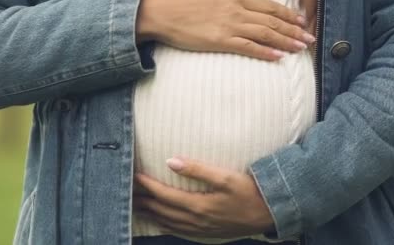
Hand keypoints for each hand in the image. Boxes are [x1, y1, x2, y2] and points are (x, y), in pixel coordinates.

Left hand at [133, 156, 275, 237]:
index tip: (133, 175)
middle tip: (124, 191)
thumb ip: (197, 169)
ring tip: (132, 205)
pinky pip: (176, 230)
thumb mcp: (226, 177)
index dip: (146, 185)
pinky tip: (157, 221)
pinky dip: (162, 224)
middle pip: (159, 210)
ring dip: (148, 213)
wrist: (269, 214)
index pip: (163, 194)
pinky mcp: (205, 233)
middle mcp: (194, 220)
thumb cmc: (249, 193)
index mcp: (197, 206)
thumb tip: (170, 161)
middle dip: (141, 200)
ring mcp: (199, 229)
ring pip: (165, 222)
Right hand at [136, 0, 314, 60]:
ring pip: (264, 34)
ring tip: (300, 48)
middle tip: (309, 39)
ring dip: (285, 42)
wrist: (163, 12)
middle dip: (293, 30)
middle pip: (272, 21)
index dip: (288, 14)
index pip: (269, 6)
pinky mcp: (220, 41)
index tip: (302, 21)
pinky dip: (264, 52)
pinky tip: (277, 57)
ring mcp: (229, 26)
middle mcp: (236, 10)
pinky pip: (247, 47)